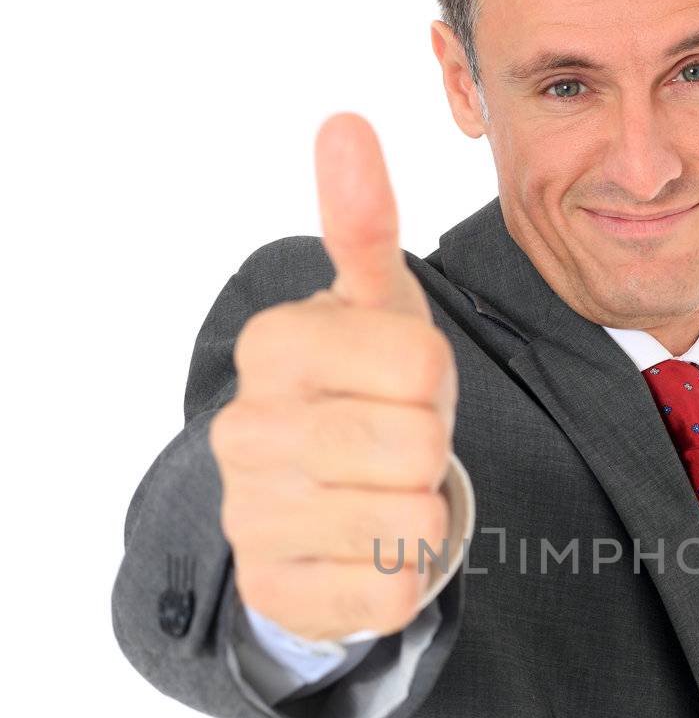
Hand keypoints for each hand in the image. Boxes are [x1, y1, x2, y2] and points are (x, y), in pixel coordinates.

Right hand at [209, 112, 458, 640]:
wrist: (315, 502)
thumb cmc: (362, 388)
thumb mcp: (374, 306)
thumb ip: (364, 223)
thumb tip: (345, 125)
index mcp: (273, 345)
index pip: (419, 360)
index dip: (433, 378)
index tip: (400, 382)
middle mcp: (246, 429)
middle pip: (417, 442)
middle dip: (430, 445)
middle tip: (396, 443)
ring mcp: (253, 516)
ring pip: (411, 521)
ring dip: (421, 510)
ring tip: (382, 491)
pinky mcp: (278, 592)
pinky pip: (395, 591)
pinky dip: (406, 574)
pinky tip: (368, 548)